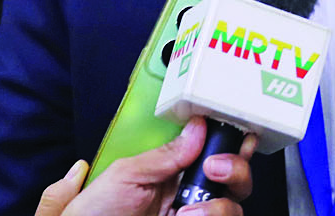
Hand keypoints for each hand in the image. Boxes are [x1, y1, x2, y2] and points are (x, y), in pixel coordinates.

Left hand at [34, 117, 255, 215]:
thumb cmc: (94, 211)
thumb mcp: (125, 174)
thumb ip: (165, 154)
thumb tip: (198, 127)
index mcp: (173, 173)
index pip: (214, 154)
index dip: (232, 145)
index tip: (240, 137)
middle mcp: (189, 197)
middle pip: (235, 180)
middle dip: (236, 170)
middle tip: (216, 169)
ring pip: (234, 208)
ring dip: (220, 206)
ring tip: (188, 212)